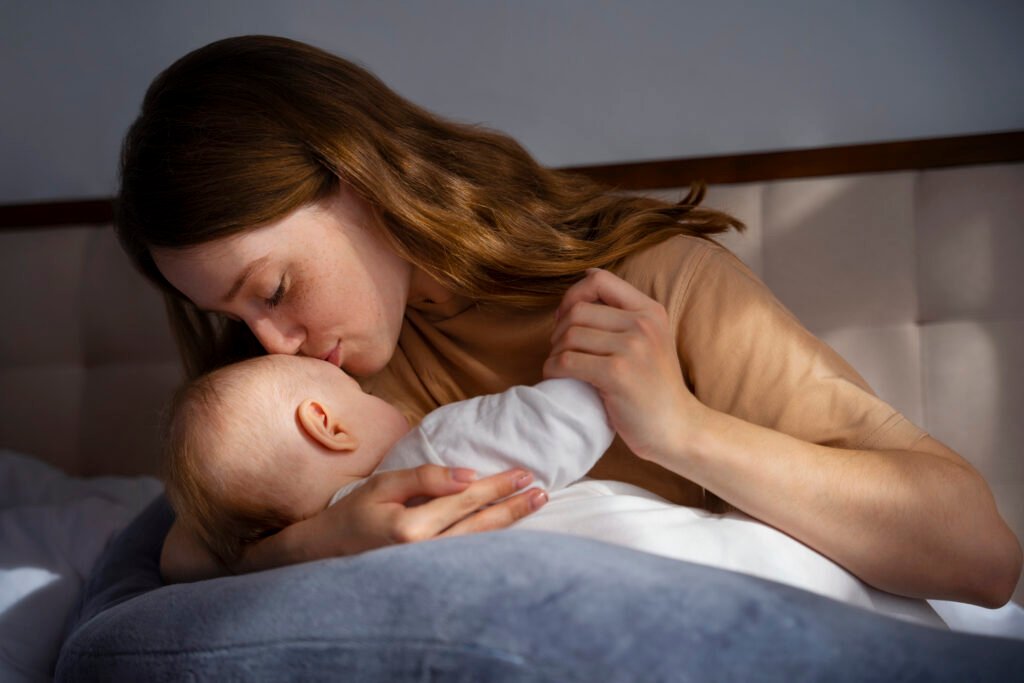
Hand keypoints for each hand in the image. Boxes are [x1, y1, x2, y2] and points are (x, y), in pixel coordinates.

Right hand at [338, 465, 547, 550]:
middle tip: (541, 491)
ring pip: (480, 545)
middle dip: (513, 506)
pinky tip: (510, 529)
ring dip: (510, 524)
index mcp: (411, 528)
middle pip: (481, 526)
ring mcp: (429, 570)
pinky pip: (469, 556)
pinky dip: (493, 541)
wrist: (327, 554)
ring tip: (535, 505)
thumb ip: (426, 478)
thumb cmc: (354, 514)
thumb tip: (469, 475)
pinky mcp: (431, 576)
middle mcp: (425, 553)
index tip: (524, 473)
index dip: (497, 486)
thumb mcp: (384, 485)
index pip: (466, 501)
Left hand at [544, 268, 707, 463]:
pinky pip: (567, 361)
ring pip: (570, 335)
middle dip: (559, 330)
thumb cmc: (654, 388)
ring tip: (561, 367)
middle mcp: (643, 324)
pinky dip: (553, 369)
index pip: (599, 279)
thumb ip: (622, 314)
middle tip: (561, 351)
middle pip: (578, 310)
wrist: (678, 429)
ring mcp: (632, 348)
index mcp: (650, 311)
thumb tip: (586, 276)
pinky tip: (557, 378)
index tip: (567, 319)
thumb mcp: (649, 339)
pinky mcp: (617, 374)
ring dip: (555, 352)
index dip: (573, 295)